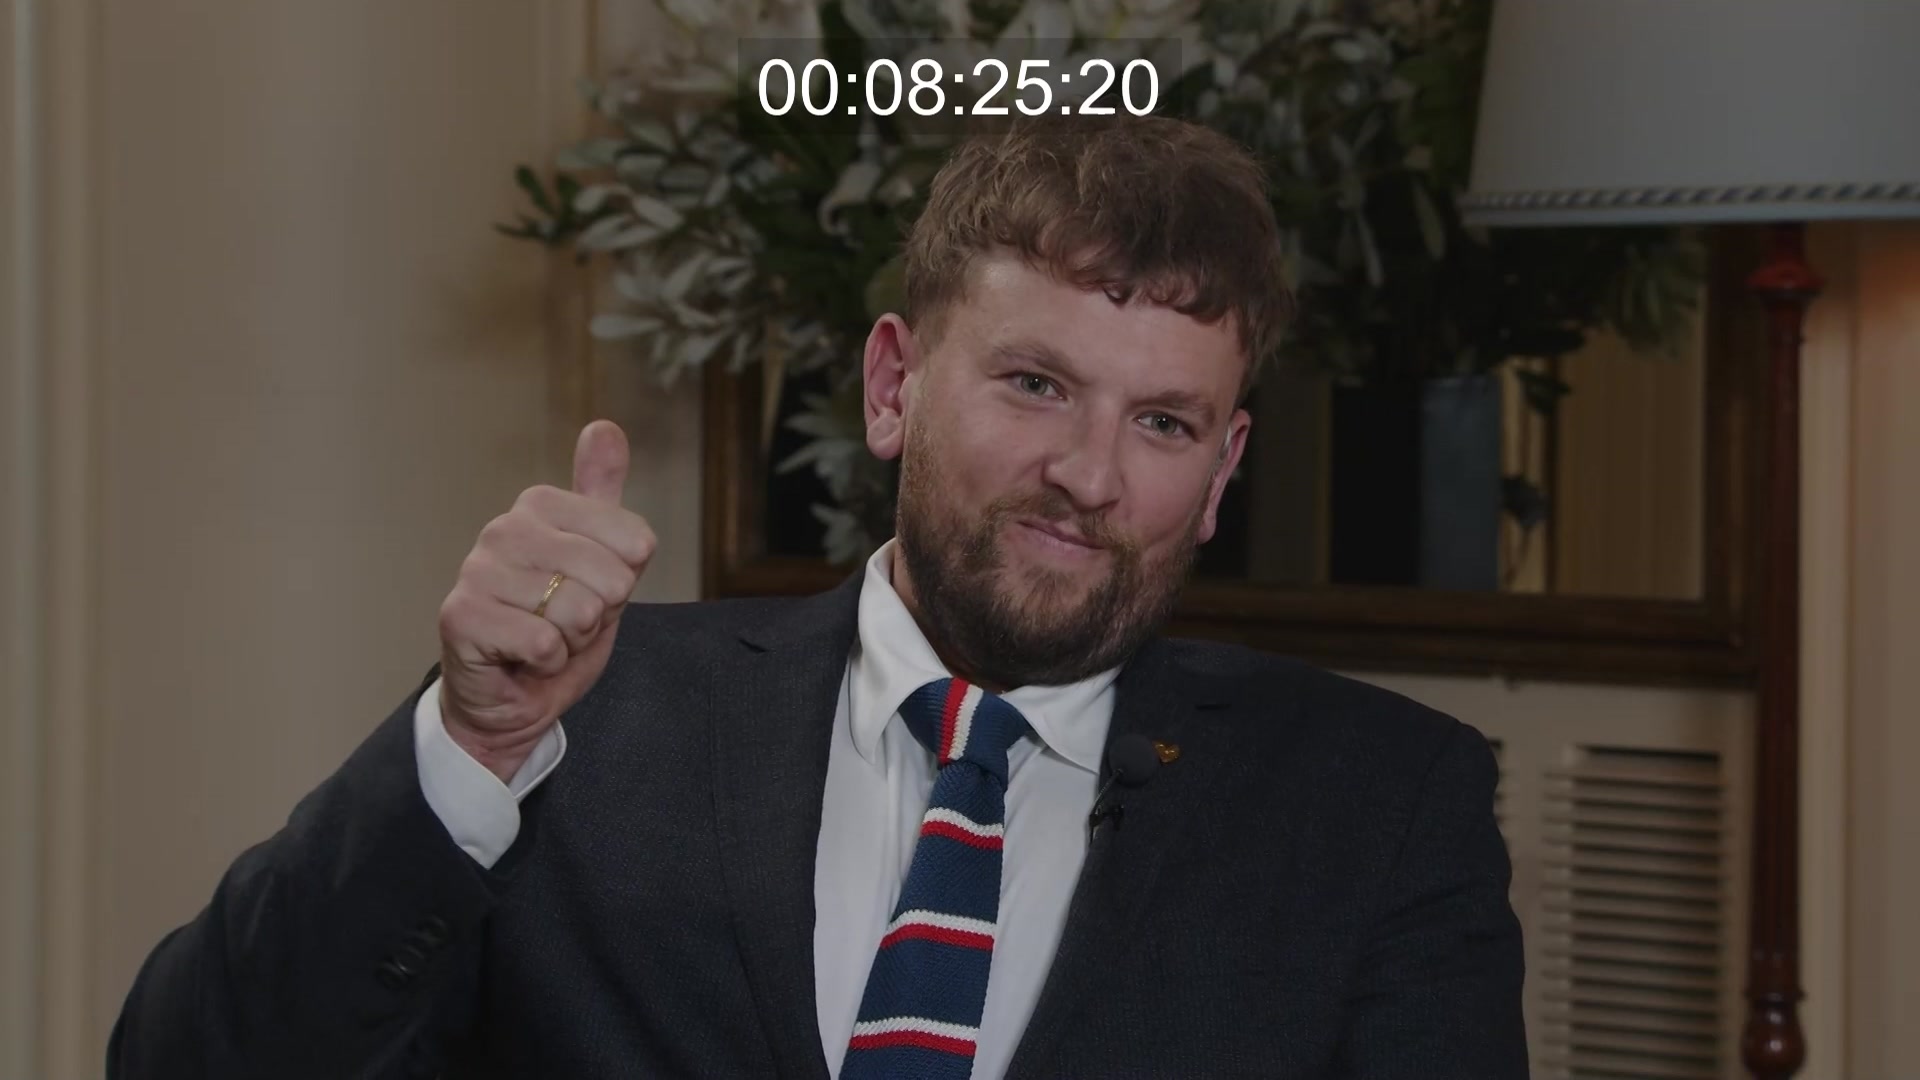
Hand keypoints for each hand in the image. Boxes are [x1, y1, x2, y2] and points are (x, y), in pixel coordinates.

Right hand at [436, 420, 654, 780]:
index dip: (625, 583)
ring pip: (577, 613)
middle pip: (610, 579)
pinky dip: (546, 664)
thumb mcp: (600, 561)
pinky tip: (523, 658)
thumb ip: (604, 498)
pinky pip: (544, 643)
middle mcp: (504, 529)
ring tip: (543, 640)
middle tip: (566, 624)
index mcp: (540, 505)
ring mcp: (477, 570)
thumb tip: (604, 427)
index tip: (591, 592)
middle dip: (599, 617)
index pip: (635, 542)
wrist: (512, 695)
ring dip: (571, 642)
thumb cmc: (557, 628)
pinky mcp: (461, 616)